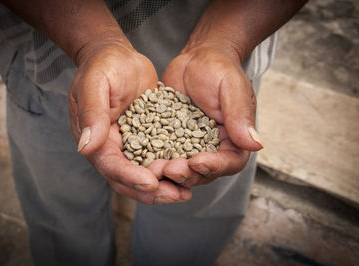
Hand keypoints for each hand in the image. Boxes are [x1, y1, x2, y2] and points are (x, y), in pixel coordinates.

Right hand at [68, 41, 190, 203]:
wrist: (117, 55)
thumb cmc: (103, 65)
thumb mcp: (94, 84)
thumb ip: (91, 114)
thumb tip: (85, 147)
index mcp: (94, 138)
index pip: (111, 165)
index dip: (129, 176)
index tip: (150, 182)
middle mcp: (111, 147)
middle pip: (128, 178)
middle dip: (150, 190)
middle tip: (175, 195)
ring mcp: (129, 145)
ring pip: (144, 173)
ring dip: (163, 186)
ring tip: (185, 193)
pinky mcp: (146, 138)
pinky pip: (158, 158)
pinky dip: (171, 168)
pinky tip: (190, 173)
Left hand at [161, 45, 262, 186]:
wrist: (195, 60)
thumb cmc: (218, 69)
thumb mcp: (231, 87)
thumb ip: (240, 115)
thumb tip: (255, 144)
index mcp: (234, 139)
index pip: (229, 162)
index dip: (214, 166)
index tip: (197, 162)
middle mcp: (213, 148)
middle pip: (203, 172)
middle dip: (186, 174)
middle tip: (169, 169)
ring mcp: (190, 146)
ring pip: (181, 168)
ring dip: (168, 172)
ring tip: (153, 168)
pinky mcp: (170, 140)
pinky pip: (162, 154)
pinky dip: (153, 158)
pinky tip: (140, 159)